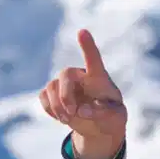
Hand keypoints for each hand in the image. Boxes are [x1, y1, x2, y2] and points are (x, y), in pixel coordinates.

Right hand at [39, 29, 127, 158]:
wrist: (99, 126)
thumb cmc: (111, 117)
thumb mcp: (116, 117)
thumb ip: (103, 113)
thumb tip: (81, 111)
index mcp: (99, 77)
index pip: (93, 58)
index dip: (87, 45)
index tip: (82, 32)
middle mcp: (80, 75)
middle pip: (66, 73)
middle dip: (65, 95)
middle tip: (72, 112)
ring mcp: (64, 84)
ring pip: (51, 86)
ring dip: (57, 106)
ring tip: (67, 120)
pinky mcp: (53, 94)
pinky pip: (43, 97)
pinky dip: (50, 109)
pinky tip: (62, 118)